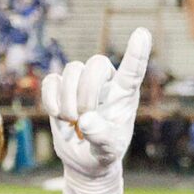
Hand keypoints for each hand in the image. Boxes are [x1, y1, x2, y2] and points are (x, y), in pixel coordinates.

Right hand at [41, 27, 152, 193]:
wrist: (84, 160)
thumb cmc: (104, 152)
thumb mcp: (108, 151)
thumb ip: (101, 137)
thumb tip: (86, 121)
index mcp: (125, 94)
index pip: (133, 70)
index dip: (137, 52)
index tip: (142, 33)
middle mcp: (105, 83)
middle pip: (96, 63)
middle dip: (86, 91)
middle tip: (83, 116)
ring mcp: (81, 83)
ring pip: (72, 69)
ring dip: (68, 99)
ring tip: (71, 121)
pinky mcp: (60, 89)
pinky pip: (51, 80)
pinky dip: (51, 98)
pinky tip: (58, 115)